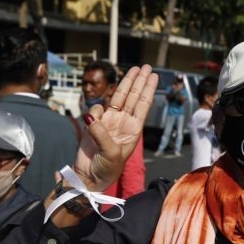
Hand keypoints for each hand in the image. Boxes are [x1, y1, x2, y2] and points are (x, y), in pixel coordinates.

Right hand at [73, 65, 157, 190]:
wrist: (89, 177)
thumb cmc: (107, 169)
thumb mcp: (111, 154)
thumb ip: (102, 135)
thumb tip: (91, 117)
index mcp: (133, 130)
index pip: (142, 105)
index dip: (148, 89)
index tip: (153, 76)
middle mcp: (123, 123)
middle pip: (133, 97)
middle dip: (139, 81)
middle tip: (146, 67)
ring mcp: (110, 122)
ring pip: (118, 98)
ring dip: (125, 84)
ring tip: (133, 70)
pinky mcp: (95, 124)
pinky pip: (96, 110)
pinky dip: (95, 110)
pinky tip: (93, 120)